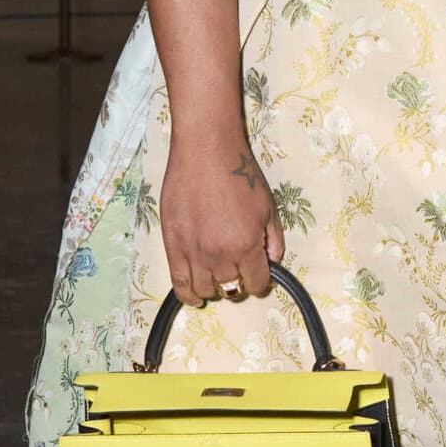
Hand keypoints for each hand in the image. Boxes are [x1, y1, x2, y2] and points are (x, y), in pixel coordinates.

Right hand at [159, 129, 284, 303]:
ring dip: (214, 287)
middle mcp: (219, 254)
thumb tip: (272, 262)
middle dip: (239, 282)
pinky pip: (179, 283)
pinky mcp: (172, 245)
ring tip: (217, 275)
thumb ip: (273, 240)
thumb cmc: (239, 174)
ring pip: (205, 290)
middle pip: (231, 289)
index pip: (256, 284)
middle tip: (238, 268)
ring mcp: (193, 252)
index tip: (258, 274)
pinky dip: (188, 294)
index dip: (260, 281)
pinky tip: (194, 295)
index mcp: (246, 245)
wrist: (205, 152)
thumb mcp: (268, 207)